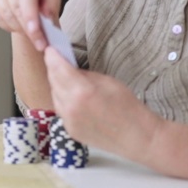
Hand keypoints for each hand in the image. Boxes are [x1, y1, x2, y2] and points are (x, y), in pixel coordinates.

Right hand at [0, 0, 62, 50]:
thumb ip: (51, 7)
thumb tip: (45, 21)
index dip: (30, 16)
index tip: (36, 34)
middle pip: (15, 9)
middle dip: (28, 29)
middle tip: (40, 43)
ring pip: (5, 15)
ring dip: (19, 28)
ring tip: (31, 32)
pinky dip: (8, 26)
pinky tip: (18, 25)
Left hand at [43, 49, 160, 158]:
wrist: (137, 137)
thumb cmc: (128, 107)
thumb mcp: (108, 81)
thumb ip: (85, 74)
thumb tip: (70, 68)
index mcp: (82, 91)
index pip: (58, 68)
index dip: (52, 57)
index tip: (50, 50)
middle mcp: (71, 107)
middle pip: (53, 81)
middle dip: (54, 69)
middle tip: (56, 61)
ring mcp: (69, 121)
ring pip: (55, 96)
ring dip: (58, 86)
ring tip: (66, 79)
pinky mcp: (70, 130)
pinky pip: (61, 110)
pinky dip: (63, 101)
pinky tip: (73, 98)